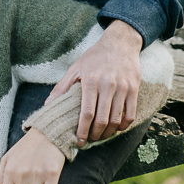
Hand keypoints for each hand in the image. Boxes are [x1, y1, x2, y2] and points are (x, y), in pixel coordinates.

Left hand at [46, 20, 142, 147]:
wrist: (120, 43)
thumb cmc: (94, 57)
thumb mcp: (75, 68)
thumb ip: (62, 87)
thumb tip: (48, 105)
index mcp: (91, 81)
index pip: (86, 113)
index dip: (82, 130)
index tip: (79, 141)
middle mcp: (108, 84)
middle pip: (102, 119)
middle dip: (95, 135)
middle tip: (89, 140)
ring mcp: (123, 87)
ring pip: (117, 119)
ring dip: (108, 133)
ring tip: (100, 136)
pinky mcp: (134, 88)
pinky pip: (130, 114)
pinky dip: (123, 126)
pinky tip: (116, 128)